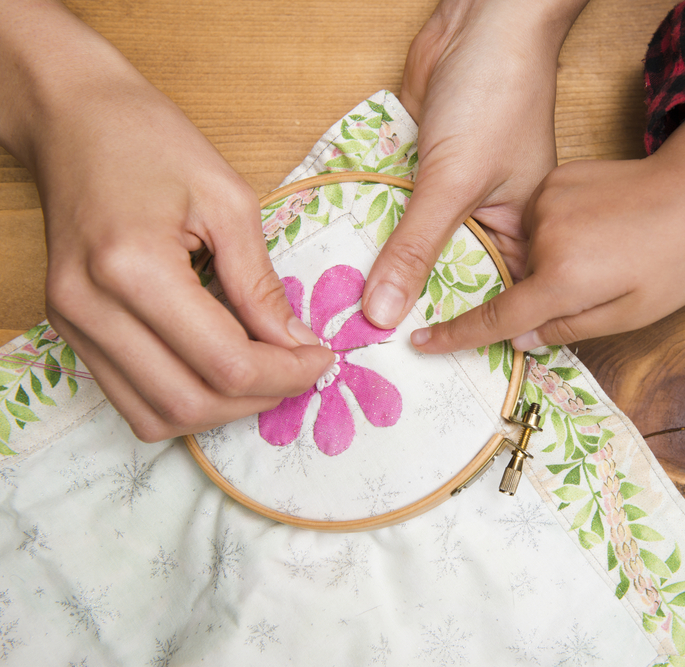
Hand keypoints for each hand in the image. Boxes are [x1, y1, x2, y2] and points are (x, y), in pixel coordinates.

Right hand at [1, 1, 334, 440]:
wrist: (73, 119)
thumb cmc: (150, 142)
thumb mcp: (228, 200)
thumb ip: (261, 283)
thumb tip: (297, 344)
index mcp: (132, 268)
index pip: (226, 363)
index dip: (287, 373)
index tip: (323, 357)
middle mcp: (90, 309)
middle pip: (190, 403)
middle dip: (261, 398)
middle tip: (301, 368)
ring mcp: (72, 325)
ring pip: (156, 417)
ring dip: (222, 410)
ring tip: (266, 372)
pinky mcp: (69, 330)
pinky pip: (131, 399)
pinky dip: (185, 398)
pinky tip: (221, 367)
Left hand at [361, 0, 588, 328]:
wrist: (480, 21)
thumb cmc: (496, 97)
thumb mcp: (456, 181)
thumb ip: (417, 247)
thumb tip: (383, 312)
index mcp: (522, 235)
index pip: (492, 301)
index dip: (457, 333)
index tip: (415, 369)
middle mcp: (488, 224)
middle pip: (446, 280)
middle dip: (411, 308)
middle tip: (368, 357)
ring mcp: (451, 200)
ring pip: (415, 250)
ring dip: (385, 272)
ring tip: (345, 324)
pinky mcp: (420, 176)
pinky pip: (393, 216)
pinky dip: (372, 233)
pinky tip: (341, 267)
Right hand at [409, 86, 684, 352]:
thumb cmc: (677, 264)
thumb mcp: (630, 314)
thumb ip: (567, 329)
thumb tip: (518, 338)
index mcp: (565, 277)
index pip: (499, 315)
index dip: (457, 334)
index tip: (420, 342)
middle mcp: (546, 236)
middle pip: (522, 281)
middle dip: (545, 291)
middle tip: (600, 282)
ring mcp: (549, 200)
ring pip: (529, 249)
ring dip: (553, 260)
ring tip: (606, 252)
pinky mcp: (556, 177)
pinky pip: (541, 218)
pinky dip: (559, 230)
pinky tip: (600, 226)